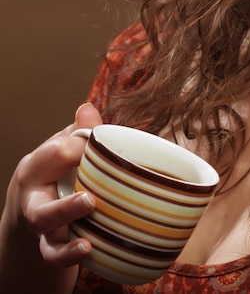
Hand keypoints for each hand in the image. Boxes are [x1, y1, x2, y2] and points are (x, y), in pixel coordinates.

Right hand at [2, 103, 100, 267]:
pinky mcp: (50, 244)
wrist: (33, 212)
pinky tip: (89, 249)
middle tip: (91, 200)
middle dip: (65, 203)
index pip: (57, 152)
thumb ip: (78, 132)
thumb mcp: (62, 149)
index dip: (83, 147)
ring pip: (46, 229)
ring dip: (67, 224)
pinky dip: (70, 254)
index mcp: (38, 166)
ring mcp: (41, 225)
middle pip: (42, 202)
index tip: (102, 147)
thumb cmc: (56, 172)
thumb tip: (88, 108)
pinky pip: (55, 254)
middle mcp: (33, 197)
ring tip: (88, 227)